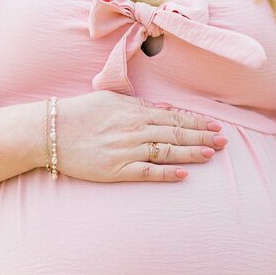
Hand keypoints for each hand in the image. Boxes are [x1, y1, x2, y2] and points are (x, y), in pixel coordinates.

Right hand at [55, 90, 227, 181]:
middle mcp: (135, 129)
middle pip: (177, 133)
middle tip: (225, 141)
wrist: (50, 132)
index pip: (174, 116)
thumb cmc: (79, 114)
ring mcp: (127, 150)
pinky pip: (148, 172)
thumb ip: (140, 105)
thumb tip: (165, 109)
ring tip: (212, 155)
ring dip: (192, 153)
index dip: (197, 121)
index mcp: (135, 111)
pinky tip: (184, 174)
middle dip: (203, 136)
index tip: (216, 125)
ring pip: (168, 151)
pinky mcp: (117, 169)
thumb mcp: (110, 100)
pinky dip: (167, 173)